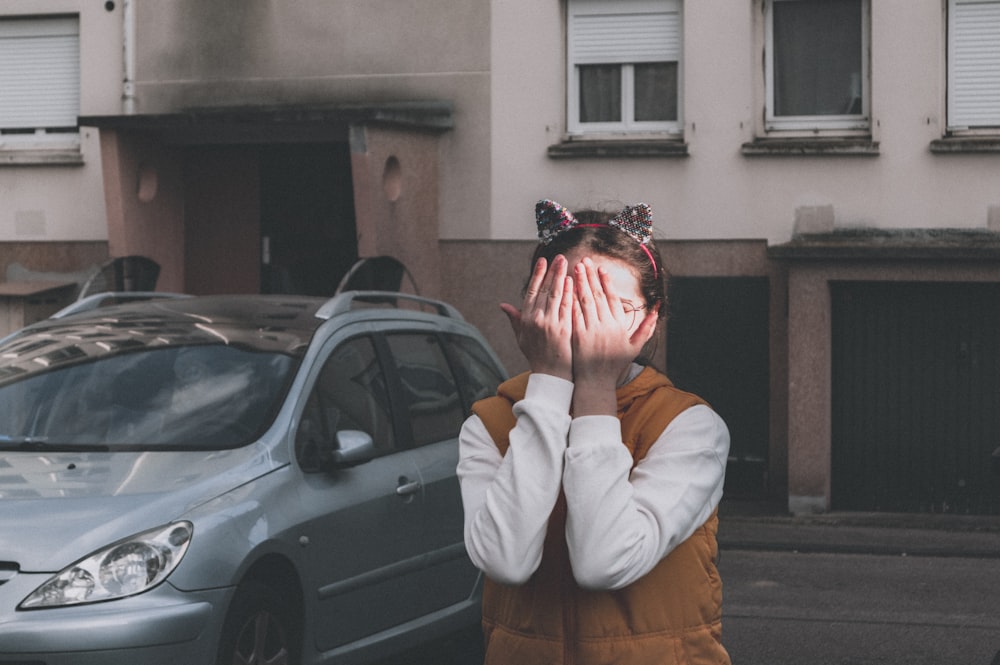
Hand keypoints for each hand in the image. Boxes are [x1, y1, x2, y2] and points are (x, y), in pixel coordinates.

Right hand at [500, 255, 573, 380]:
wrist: (550, 375)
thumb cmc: (536, 356)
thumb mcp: (521, 337)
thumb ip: (514, 319)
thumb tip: (502, 305)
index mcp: (526, 319)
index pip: (532, 291)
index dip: (537, 274)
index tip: (543, 260)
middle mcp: (537, 319)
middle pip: (545, 289)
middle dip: (552, 271)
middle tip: (559, 256)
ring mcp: (550, 324)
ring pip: (556, 295)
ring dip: (562, 277)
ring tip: (568, 263)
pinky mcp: (564, 329)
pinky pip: (567, 307)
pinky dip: (570, 293)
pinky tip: (574, 281)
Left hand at [571, 258, 656, 414]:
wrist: (595, 383)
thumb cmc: (614, 365)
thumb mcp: (634, 347)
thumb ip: (646, 328)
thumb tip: (656, 310)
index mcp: (619, 327)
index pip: (613, 299)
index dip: (607, 282)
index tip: (601, 269)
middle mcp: (606, 327)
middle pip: (598, 296)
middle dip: (590, 276)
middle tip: (585, 260)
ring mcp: (592, 331)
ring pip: (585, 301)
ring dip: (580, 283)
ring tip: (575, 268)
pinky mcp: (578, 336)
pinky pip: (574, 314)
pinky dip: (570, 299)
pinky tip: (566, 287)